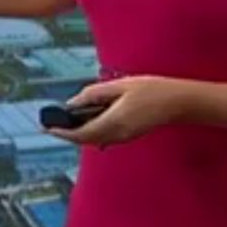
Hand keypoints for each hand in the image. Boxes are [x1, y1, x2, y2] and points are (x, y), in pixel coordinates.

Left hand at [47, 75, 187, 146]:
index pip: (81, 133)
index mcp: (114, 122)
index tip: (47, 128)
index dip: (62, 132)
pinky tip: (88, 120)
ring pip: (94, 140)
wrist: (179, 102)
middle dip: (67, 133)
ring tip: (66, 121)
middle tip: (51, 124)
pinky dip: (91, 131)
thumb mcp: (120, 86)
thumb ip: (95, 94)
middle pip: (85, 139)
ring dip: (79, 133)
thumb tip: (73, 103)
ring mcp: (125, 138)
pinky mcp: (129, 135)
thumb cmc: (152, 90)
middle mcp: (118, 134)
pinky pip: (104, 137)